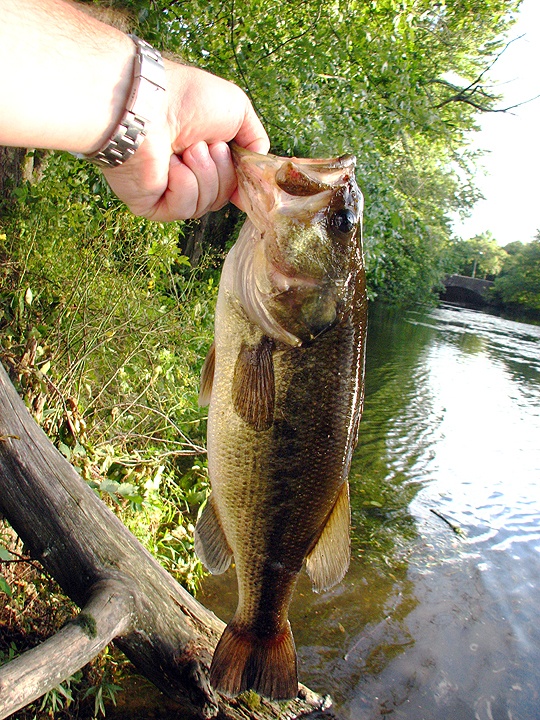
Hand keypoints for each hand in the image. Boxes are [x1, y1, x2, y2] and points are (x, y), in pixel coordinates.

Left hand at [103, 61, 269, 220]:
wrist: (149, 104)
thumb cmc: (188, 99)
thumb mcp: (239, 110)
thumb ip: (256, 140)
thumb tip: (257, 166)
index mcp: (206, 155)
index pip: (232, 184)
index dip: (242, 182)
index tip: (249, 175)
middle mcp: (188, 174)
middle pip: (224, 196)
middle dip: (222, 171)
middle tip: (206, 145)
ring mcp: (169, 192)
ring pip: (206, 205)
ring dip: (204, 175)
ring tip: (187, 150)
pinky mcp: (152, 206)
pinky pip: (185, 209)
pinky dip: (184, 185)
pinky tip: (171, 165)